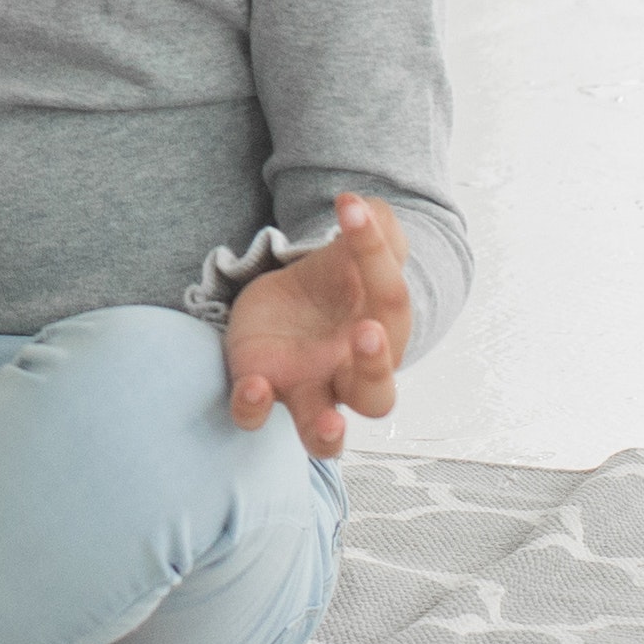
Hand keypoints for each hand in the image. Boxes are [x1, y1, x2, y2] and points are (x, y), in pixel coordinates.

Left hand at [220, 196, 410, 460]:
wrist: (290, 303)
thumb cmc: (337, 282)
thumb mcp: (356, 247)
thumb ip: (377, 228)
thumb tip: (366, 208)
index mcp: (383, 331)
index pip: (390, 299)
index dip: (375, 252)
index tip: (350, 209)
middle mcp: (349, 372)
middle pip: (377, 394)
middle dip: (375, 367)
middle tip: (366, 332)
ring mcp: (305, 387)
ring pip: (323, 435)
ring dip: (329, 432)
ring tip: (331, 423)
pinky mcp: (260, 386)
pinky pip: (255, 416)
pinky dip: (253, 408)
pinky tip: (253, 386)